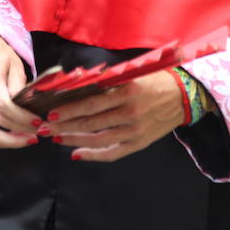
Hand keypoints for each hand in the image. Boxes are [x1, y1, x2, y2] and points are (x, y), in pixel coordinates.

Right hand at [0, 32, 40, 148]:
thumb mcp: (15, 64)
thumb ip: (20, 86)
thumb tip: (29, 105)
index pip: (4, 106)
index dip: (22, 118)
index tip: (39, 122)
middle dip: (21, 131)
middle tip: (40, 132)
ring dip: (10, 141)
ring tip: (29, 139)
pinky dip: (2, 139)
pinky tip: (17, 137)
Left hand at [47, 70, 185, 162]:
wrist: (184, 95)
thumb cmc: (155, 79)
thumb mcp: (132, 73)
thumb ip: (107, 81)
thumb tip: (77, 84)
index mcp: (127, 91)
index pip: (91, 103)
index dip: (69, 110)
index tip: (50, 113)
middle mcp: (130, 112)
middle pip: (90, 123)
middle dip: (64, 126)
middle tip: (45, 128)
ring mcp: (135, 130)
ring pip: (97, 140)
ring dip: (73, 140)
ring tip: (56, 138)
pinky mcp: (140, 142)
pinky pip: (113, 153)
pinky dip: (94, 156)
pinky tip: (76, 154)